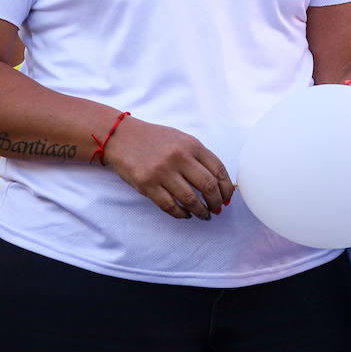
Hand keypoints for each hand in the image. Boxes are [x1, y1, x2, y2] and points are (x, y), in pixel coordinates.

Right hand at [103, 116, 234, 220]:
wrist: (122, 136)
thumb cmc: (155, 139)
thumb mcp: (181, 139)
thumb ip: (199, 156)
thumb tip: (219, 182)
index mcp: (191, 145)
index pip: (218, 170)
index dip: (226, 187)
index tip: (227, 197)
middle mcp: (179, 157)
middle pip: (208, 187)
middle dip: (217, 202)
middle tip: (217, 208)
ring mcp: (162, 172)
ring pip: (191, 200)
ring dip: (201, 212)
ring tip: (204, 215)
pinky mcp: (147, 185)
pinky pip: (170, 206)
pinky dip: (182, 214)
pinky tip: (186, 214)